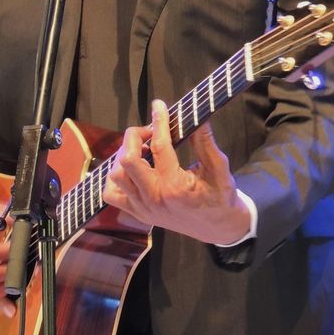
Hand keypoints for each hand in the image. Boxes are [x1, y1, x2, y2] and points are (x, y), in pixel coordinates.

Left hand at [102, 99, 251, 244]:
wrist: (218, 229)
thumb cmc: (221, 197)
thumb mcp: (219, 168)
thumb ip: (205, 142)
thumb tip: (198, 116)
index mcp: (175, 186)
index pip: (160, 146)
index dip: (159, 121)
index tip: (159, 105)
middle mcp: (154, 198)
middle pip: (128, 159)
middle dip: (135, 136)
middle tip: (150, 131)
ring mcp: (143, 208)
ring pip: (116, 176)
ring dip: (124, 156)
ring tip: (142, 149)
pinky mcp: (138, 214)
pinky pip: (112, 194)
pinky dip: (115, 178)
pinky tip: (131, 169)